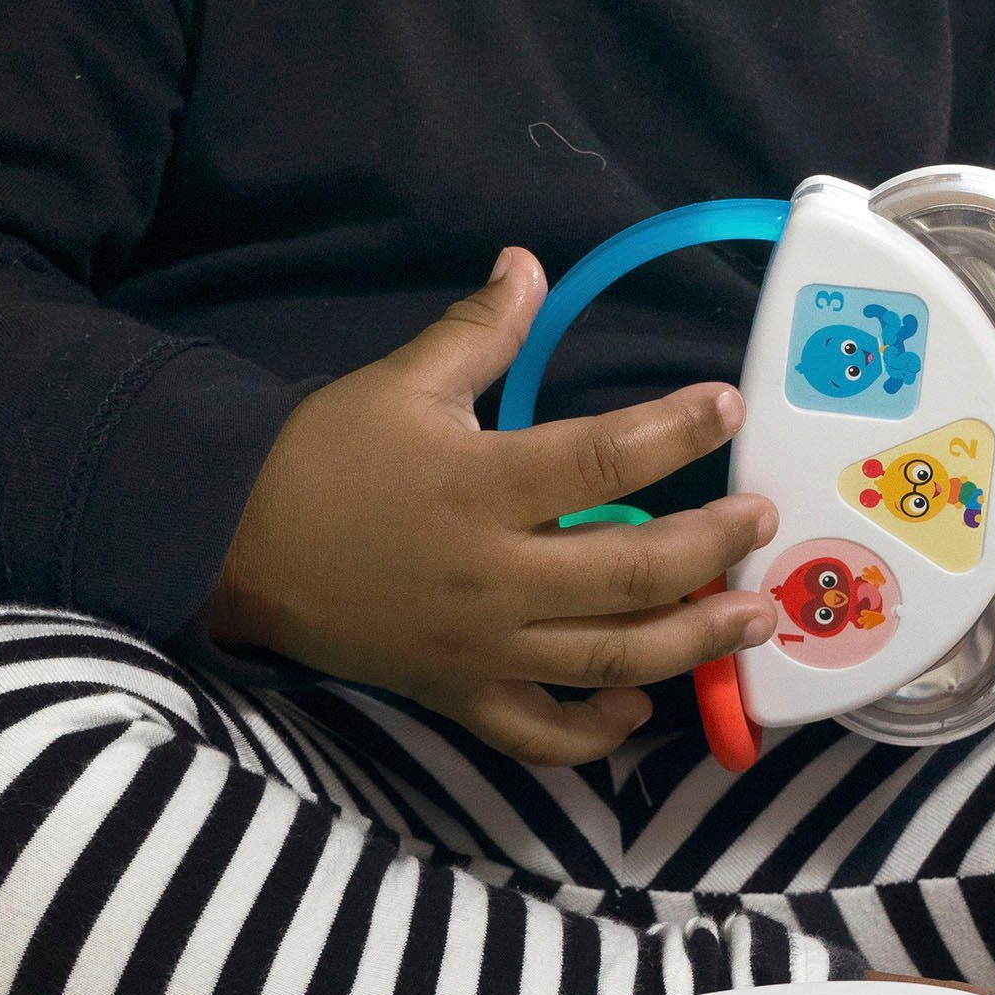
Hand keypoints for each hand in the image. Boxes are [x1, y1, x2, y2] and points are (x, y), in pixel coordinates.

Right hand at [208, 248, 778, 765]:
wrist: (232, 545)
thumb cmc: (323, 458)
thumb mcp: (399, 382)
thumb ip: (478, 330)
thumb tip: (529, 264)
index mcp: (479, 487)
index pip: (601, 460)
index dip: (673, 431)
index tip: (726, 406)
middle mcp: (491, 575)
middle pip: (630, 573)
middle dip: (712, 549)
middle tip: (762, 522)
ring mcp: (479, 645)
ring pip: (609, 659)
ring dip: (693, 643)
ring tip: (752, 618)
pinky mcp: (458, 693)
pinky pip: (540, 730)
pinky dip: (596, 731)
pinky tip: (643, 706)